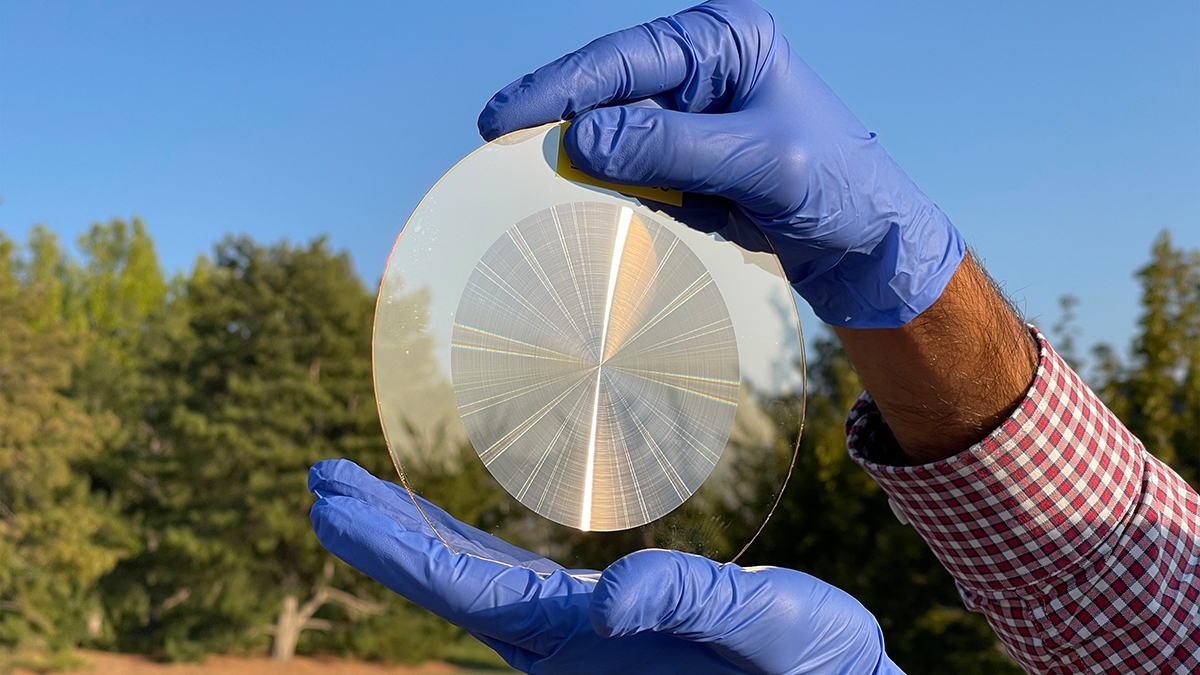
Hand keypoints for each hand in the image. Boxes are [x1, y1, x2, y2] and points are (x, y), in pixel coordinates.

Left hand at [310, 459, 902, 673]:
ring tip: (354, 494)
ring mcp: (583, 635)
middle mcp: (570, 644)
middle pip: (454, 583)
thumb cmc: (820, 674)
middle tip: (319, 485)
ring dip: (415, 535)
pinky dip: (469, 549)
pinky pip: (516, 583)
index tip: (327, 502)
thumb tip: (609, 596)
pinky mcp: (607, 626)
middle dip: (384, 535)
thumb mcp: (777, 631)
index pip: (470, 589)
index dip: (395, 545)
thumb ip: (696, 605)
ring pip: (476, 580)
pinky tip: (446, 530)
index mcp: (590, 647)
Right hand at [477, 0, 963, 328]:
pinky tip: (603, 205)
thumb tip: (581, 142)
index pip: (624, 58)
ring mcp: (691, 114)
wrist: (865, 243)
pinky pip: (632, 170)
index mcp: (726, 42)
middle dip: (561, 123)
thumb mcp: (759, 163)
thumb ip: (671, 148)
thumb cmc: (836, 184)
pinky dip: (613, 190)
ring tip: (558, 188)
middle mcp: (702, 68)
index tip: (501, 119)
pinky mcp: (686, 157)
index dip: (558, 88)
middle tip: (498, 150)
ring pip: (612, 134)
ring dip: (588, 164)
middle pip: (608, 89)